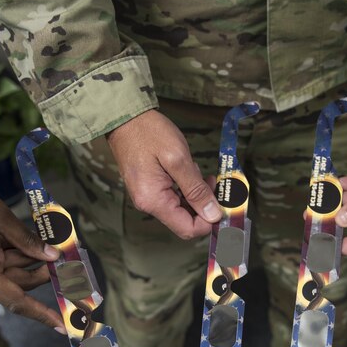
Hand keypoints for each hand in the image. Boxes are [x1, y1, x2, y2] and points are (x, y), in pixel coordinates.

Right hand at [0, 154, 64, 331]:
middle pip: (17, 280)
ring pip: (10, 268)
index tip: (63, 326)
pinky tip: (35, 236)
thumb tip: (51, 255)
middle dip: (44, 270)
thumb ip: (24, 237)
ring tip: (56, 240)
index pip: (15, 298)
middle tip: (71, 256)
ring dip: (31, 256)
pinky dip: (16, 248)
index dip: (41, 313)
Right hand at [106, 109, 220, 239]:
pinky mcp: (149, 188)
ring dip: (196, 194)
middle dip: (203, 204)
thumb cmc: (149, 133)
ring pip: (181, 208)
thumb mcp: (178, 159)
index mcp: (153, 200)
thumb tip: (212, 214)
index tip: (221, 203)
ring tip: (198, 172)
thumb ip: (196, 189)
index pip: (187, 229)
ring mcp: (147, 196)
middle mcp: (148, 203)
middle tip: (212, 182)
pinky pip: (173, 197)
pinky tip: (189, 172)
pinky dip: (186, 188)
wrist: (125, 117)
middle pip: (185, 220)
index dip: (208, 221)